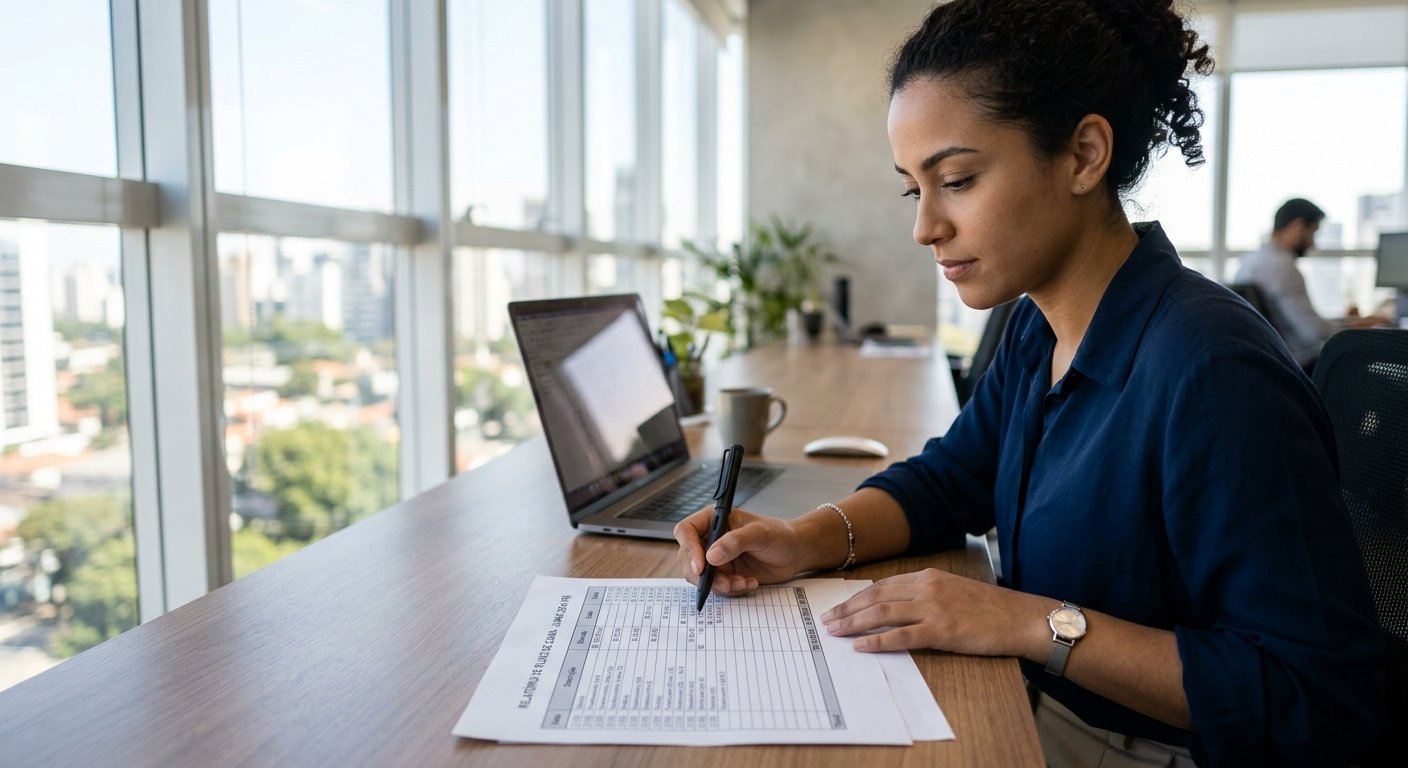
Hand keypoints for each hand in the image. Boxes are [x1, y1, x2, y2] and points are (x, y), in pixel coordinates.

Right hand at [673, 506, 806, 595]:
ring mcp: (716, 558)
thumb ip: (735, 542)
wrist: (795, 553)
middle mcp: (710, 538)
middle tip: (726, 583)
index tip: (700, 567)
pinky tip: (749, 583)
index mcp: (714, 520)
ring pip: (701, 577)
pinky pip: (717, 587)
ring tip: (742, 582)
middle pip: (688, 558)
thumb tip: (711, 556)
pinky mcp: (725, 574)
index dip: (689, 549)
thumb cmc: (779, 534)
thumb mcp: (760, 534)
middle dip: (705, 575)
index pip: (687, 531)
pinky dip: (731, 589)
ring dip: (720, 585)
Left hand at [819, 568, 1045, 656]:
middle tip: (825, 620)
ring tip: (834, 632)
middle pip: (875, 597)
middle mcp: (926, 587)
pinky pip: (901, 636)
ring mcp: (933, 608)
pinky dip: (877, 641)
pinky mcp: (941, 630)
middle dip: (847, 609)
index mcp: (928, 576)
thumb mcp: (954, 590)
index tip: (838, 606)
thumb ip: (926, 594)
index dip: (857, 597)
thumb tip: (898, 606)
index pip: (882, 585)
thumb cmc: (991, 609)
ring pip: (882, 613)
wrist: (1020, 618)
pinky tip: (860, 646)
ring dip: (853, 623)